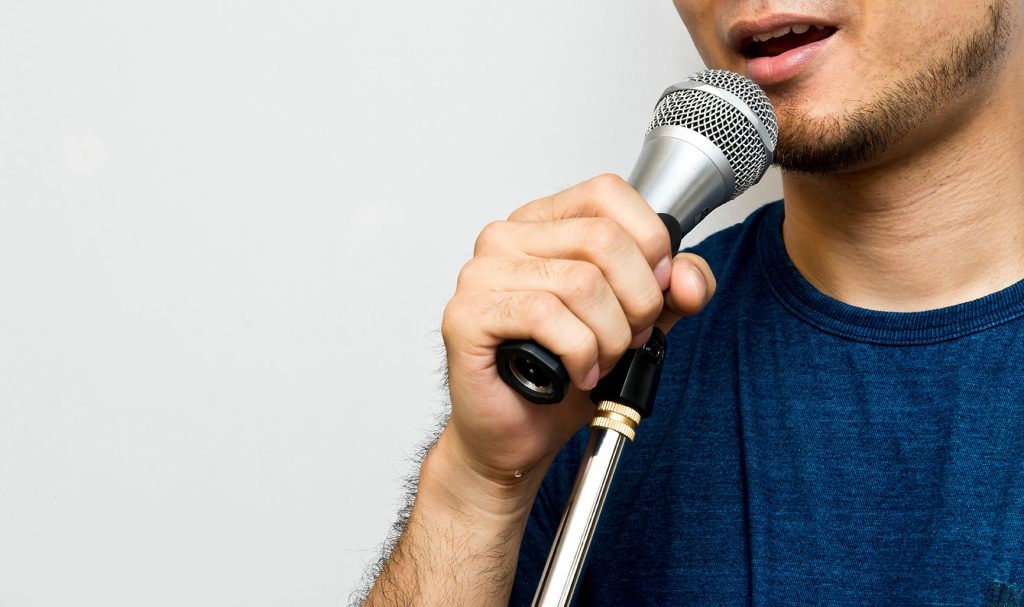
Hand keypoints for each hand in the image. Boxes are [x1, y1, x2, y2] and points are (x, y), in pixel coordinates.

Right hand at [438, 174, 716, 494]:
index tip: (654, 288)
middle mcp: (507, 238)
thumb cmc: (564, 373)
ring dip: (609, 336)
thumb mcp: (636, 321)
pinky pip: (546, 316)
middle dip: (637, 300)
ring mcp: (481, 274)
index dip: (649, 242)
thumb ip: (673, 290)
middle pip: (603, 239)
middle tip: (628, 336)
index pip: (608, 193)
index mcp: (544, 223)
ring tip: (600, 359)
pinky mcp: (468, 314)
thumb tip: (688, 279)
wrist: (517, 432)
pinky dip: (579, 352)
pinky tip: (577, 371)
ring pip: (581, 282)